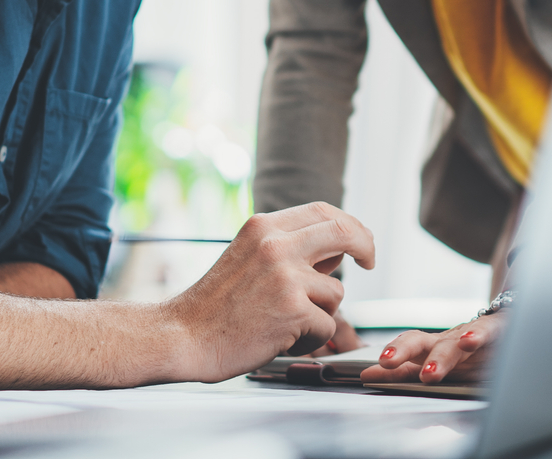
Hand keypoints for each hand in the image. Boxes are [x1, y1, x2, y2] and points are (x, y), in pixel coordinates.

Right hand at [166, 202, 374, 381]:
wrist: (182, 335)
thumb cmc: (214, 305)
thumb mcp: (247, 257)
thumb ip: (288, 249)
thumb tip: (336, 251)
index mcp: (264, 227)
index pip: (322, 211)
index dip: (349, 224)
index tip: (358, 241)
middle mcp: (276, 245)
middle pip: (344, 232)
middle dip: (365, 246)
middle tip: (369, 261)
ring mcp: (286, 277)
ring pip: (335, 291)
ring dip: (320, 313)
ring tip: (285, 324)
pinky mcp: (293, 311)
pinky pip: (327, 326)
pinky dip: (311, 339)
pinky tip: (281, 340)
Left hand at [361, 312, 504, 383]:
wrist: (508, 327)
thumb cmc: (469, 351)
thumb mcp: (437, 364)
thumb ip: (404, 372)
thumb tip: (366, 375)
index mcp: (430, 348)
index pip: (403, 352)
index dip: (387, 361)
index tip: (368, 374)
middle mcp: (445, 340)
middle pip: (420, 341)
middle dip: (402, 350)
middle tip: (387, 362)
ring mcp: (468, 334)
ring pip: (451, 344)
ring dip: (439, 358)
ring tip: (429, 374)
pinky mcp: (495, 329)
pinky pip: (485, 331)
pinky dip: (476, 336)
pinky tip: (469, 342)